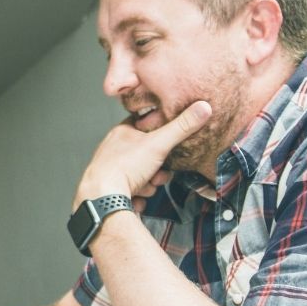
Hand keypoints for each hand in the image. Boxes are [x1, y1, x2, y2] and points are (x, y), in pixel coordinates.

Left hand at [75, 101, 211, 206]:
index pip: (145, 127)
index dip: (160, 138)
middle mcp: (113, 150)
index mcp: (122, 133)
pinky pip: (132, 193)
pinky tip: (134, 198)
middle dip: (157, 169)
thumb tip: (203, 107)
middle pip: (147, 156)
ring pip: (141, 176)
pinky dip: (137, 197)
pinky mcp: (110, 190)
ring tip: (143, 186)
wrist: (103, 197)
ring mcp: (110, 170)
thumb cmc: (124, 167)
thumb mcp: (159, 143)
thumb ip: (182, 127)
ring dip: (148, 185)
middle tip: (157, 174)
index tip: (167, 146)